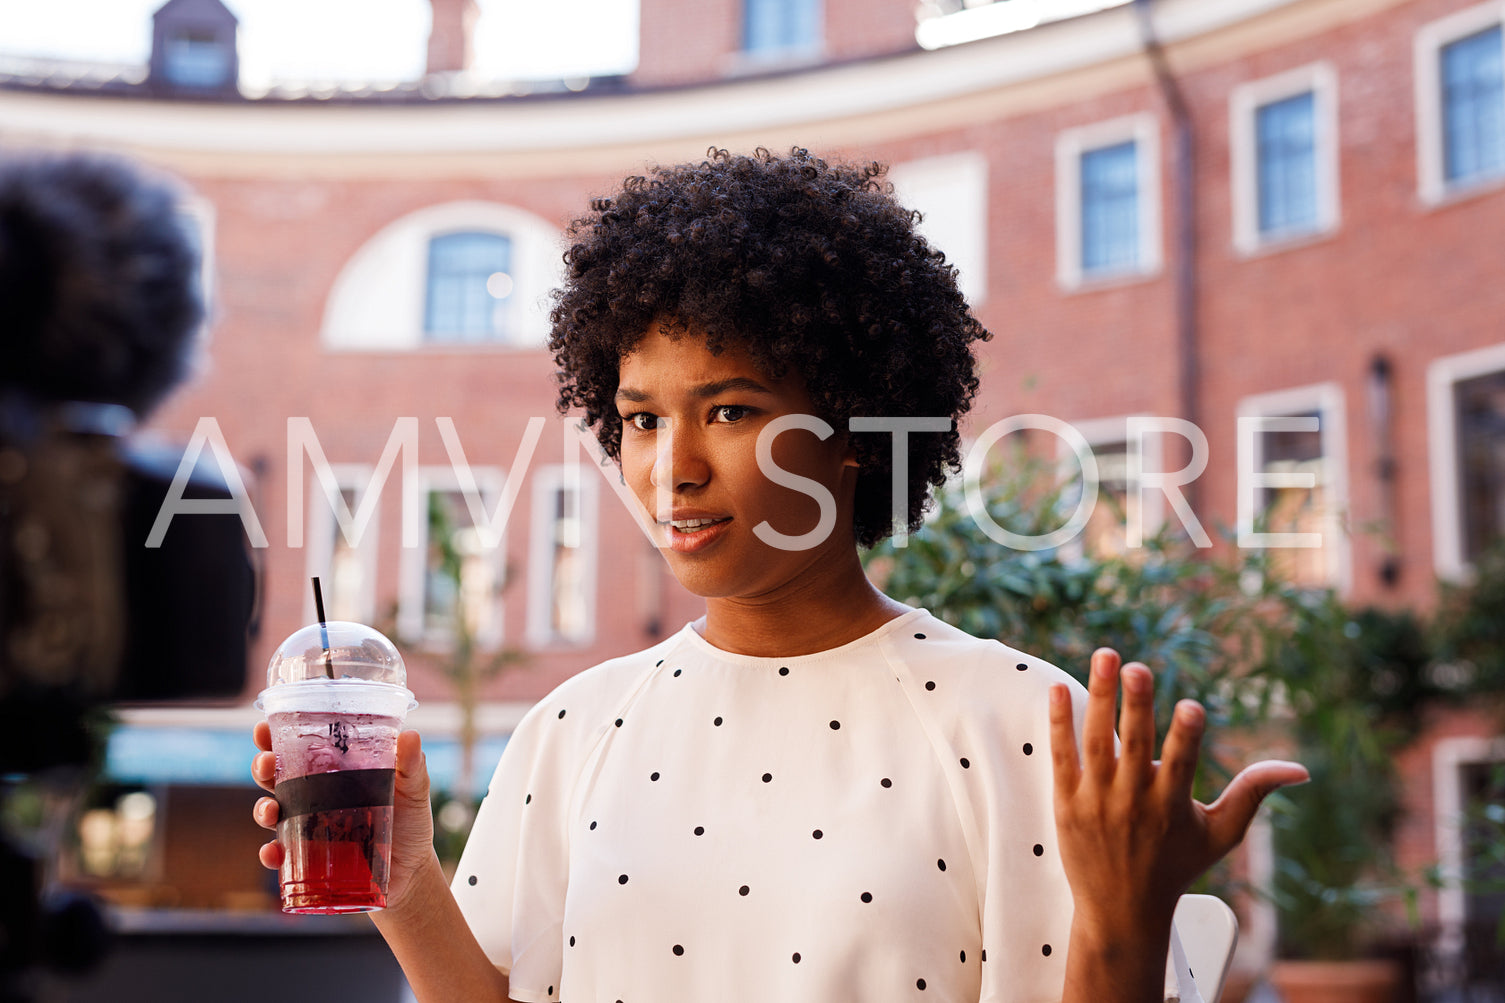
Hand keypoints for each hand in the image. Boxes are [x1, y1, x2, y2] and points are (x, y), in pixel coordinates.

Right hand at [251, 724, 439, 914]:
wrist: (412, 870)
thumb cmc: (410, 822)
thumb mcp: (414, 790)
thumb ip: (412, 765)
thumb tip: (411, 735)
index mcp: (336, 771)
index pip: (300, 746)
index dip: (276, 735)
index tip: (264, 727)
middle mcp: (315, 795)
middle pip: (276, 776)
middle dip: (263, 767)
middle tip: (266, 763)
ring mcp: (309, 827)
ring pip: (273, 813)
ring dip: (263, 809)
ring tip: (270, 810)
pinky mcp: (309, 858)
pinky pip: (281, 855)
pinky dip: (271, 854)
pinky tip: (273, 853)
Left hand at [1048, 648, 1307, 937]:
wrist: (1120, 910)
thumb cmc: (1178, 866)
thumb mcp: (1220, 834)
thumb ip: (1253, 793)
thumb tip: (1300, 769)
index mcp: (1172, 807)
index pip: (1181, 765)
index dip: (1186, 737)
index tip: (1191, 706)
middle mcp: (1132, 802)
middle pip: (1133, 746)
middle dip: (1136, 706)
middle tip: (1137, 667)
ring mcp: (1096, 801)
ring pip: (1095, 742)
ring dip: (1098, 698)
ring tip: (1105, 655)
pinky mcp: (1066, 802)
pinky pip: (1061, 756)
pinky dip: (1059, 723)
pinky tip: (1058, 688)